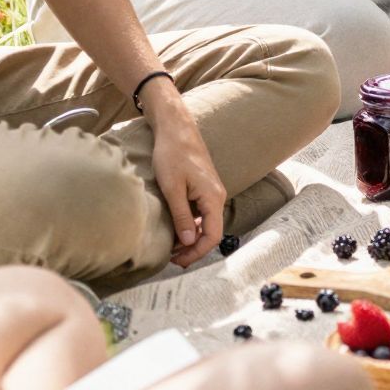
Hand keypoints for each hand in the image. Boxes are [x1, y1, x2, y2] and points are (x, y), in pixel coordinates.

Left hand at [142, 83, 226, 266]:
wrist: (176, 129)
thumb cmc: (172, 155)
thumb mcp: (172, 188)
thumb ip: (182, 217)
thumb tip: (189, 242)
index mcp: (213, 198)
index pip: (212, 236)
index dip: (197, 253)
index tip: (178, 261)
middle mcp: (217, 196)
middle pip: (211, 232)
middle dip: (193, 248)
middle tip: (172, 258)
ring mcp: (212, 191)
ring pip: (206, 223)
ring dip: (191, 238)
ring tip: (171, 246)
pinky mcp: (204, 188)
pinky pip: (203, 213)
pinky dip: (191, 225)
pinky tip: (176, 228)